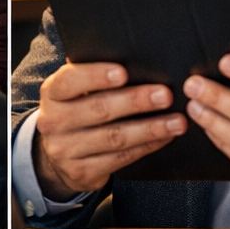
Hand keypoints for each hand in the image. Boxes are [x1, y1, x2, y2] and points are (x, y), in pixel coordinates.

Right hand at [33, 62, 184, 199]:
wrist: (58, 155)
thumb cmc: (77, 110)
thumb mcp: (75, 91)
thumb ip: (93, 74)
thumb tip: (131, 56)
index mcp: (52, 93)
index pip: (69, 81)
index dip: (96, 76)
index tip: (123, 72)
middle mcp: (53, 122)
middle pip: (99, 109)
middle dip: (136, 101)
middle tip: (165, 95)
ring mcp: (66, 150)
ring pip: (114, 138)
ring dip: (150, 128)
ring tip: (176, 121)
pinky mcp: (82, 172)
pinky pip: (121, 159)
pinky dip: (147, 146)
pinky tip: (165, 137)